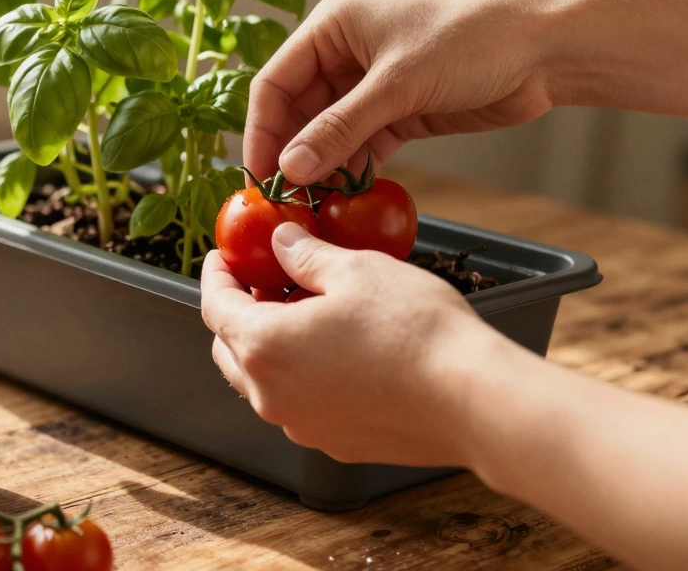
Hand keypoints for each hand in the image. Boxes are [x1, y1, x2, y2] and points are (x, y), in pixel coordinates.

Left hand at [200, 222, 515, 467]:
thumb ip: (304, 256)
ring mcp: (301, 427)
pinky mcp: (336, 444)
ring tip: (304, 312)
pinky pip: (300, 405)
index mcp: (264, 347)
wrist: (473, 400)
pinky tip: (336, 352)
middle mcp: (271, 396)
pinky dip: (302, 376)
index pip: (214, 307)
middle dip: (239, 313)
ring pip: (263, 382)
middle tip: (264, 282)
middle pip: (231, 349)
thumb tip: (281, 242)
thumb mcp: (355, 271)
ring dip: (271, 347)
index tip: (222, 258)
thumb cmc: (414, 331)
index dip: (216, 276)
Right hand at [246, 0, 557, 182]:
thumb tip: (290, 168)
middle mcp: (342, 56)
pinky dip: (349, 173)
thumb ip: (340, 128)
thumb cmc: (470, 41)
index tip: (258, 175)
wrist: (544, 50)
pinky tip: (343, 198)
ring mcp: (368, 88)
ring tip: (311, 206)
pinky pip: (358, 149)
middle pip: (296, 114)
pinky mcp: (396, 115)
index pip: (274, 83)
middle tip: (282, 200)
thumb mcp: (398, 84)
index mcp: (331, 28)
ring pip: (326, 136)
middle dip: (290, 155)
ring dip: (319, 169)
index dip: (261, 131)